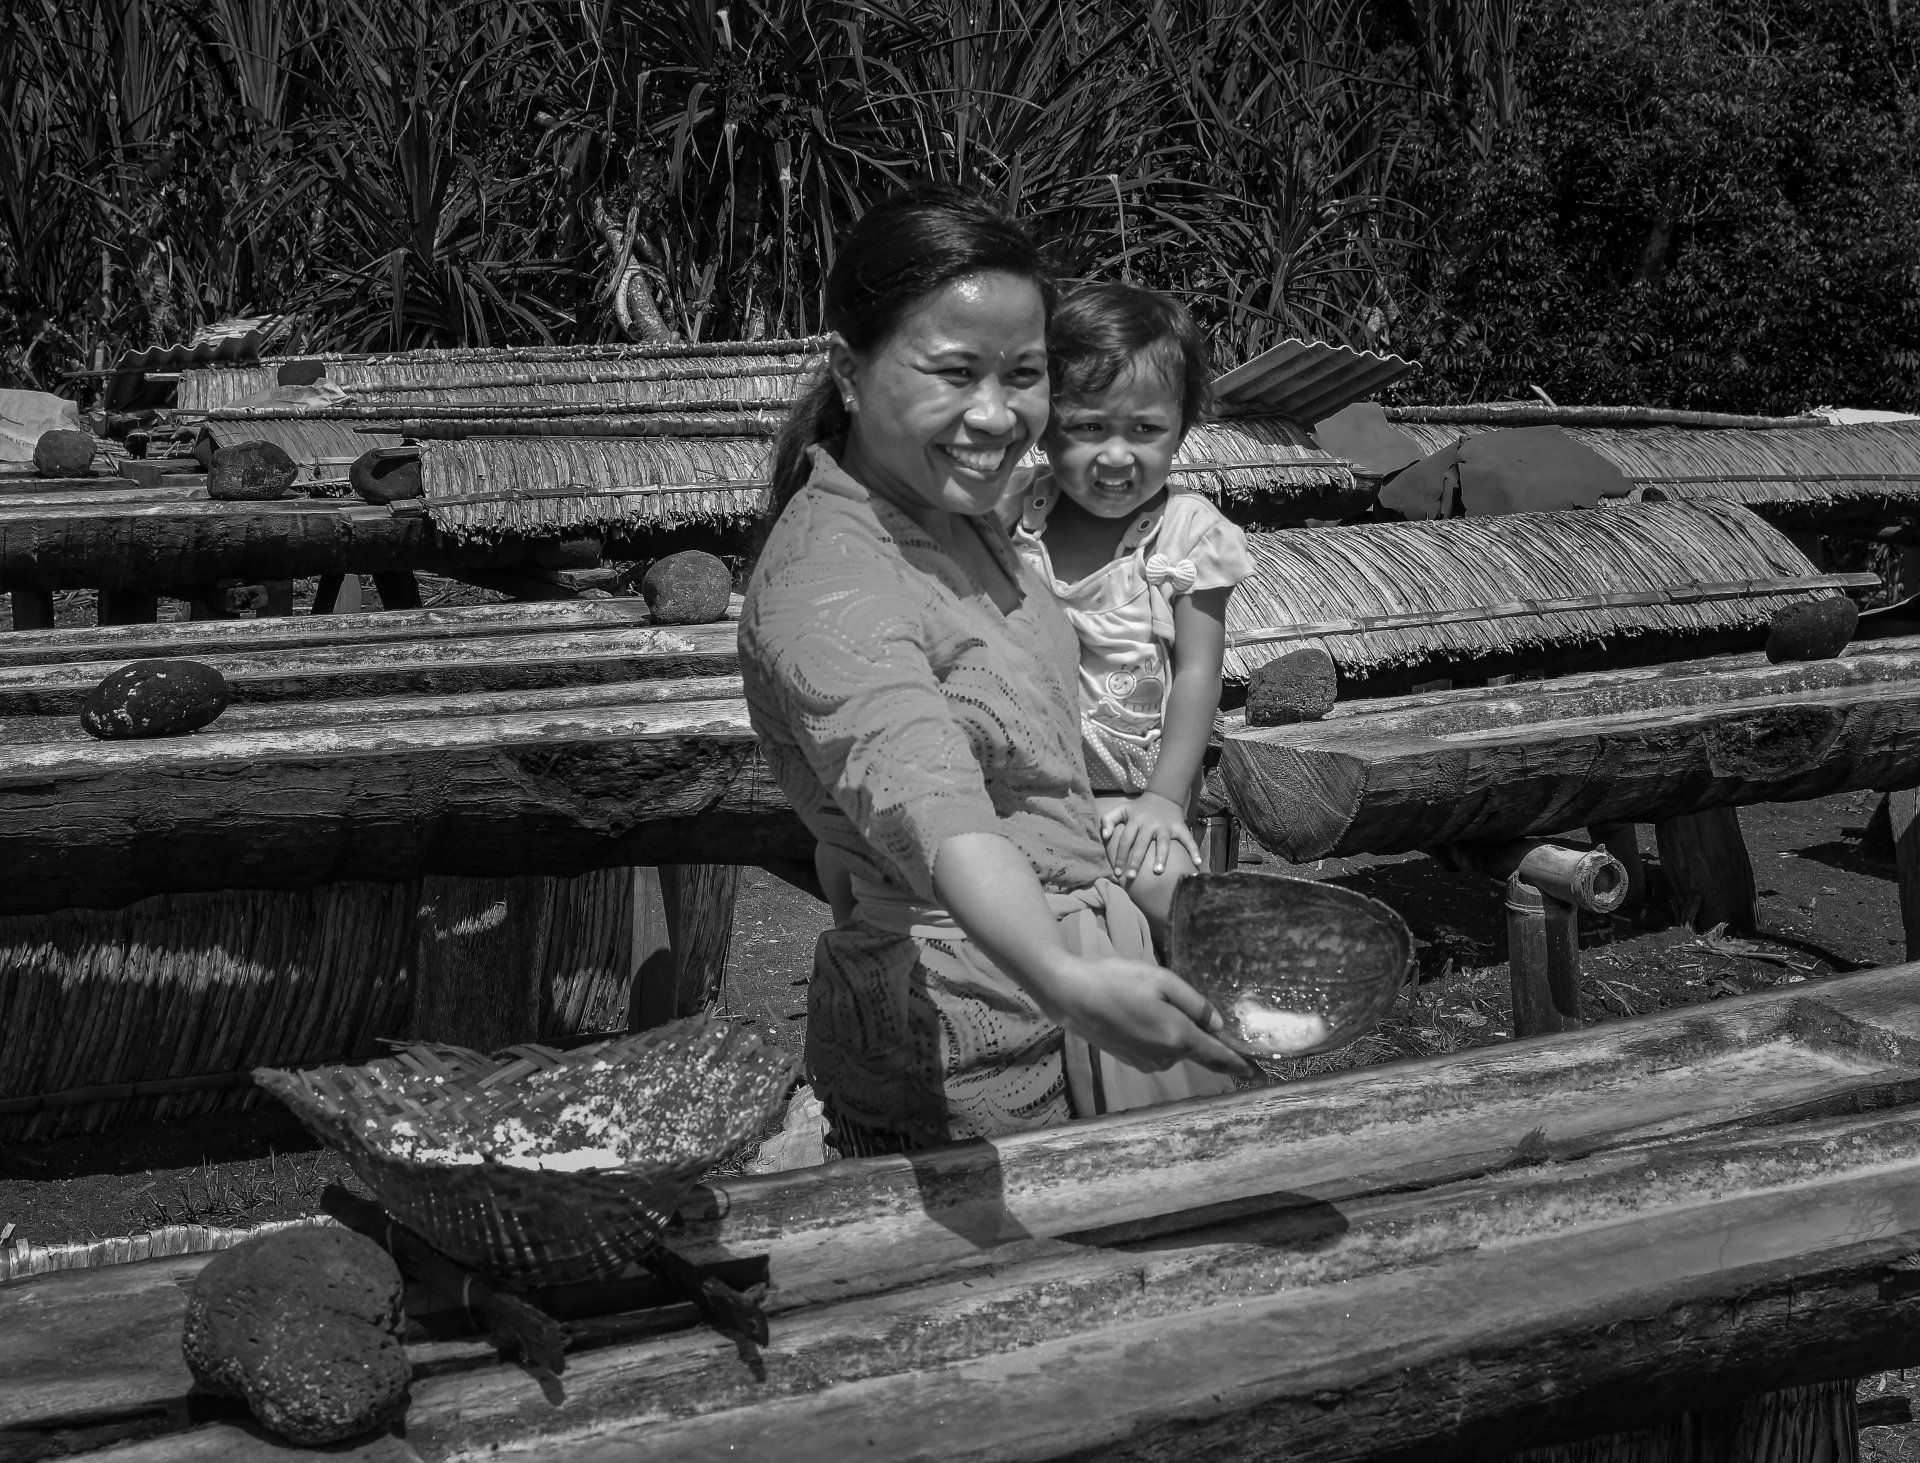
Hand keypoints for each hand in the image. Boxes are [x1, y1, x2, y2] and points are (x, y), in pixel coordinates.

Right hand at [1033, 954, 1252, 1077]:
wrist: (1071, 996)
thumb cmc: (1117, 980)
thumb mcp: (1162, 980)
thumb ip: (1196, 1004)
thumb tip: (1219, 1025)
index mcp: (1178, 1037)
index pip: (1218, 1056)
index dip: (1240, 1064)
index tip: (1258, 1073)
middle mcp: (1166, 1058)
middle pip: (1195, 1048)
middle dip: (1196, 1030)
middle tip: (1172, 999)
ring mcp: (1147, 1063)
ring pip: (1176, 1048)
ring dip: (1173, 1031)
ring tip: (1148, 1002)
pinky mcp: (1132, 1061)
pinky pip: (1159, 1050)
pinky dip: (1158, 1036)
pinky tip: (1138, 1014)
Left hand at [1099, 792, 1201, 881]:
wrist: (1162, 796)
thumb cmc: (1137, 809)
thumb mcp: (1121, 809)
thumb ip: (1107, 820)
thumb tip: (1104, 836)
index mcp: (1135, 820)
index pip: (1125, 841)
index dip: (1120, 857)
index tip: (1117, 873)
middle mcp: (1150, 824)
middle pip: (1141, 844)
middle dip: (1136, 861)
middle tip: (1131, 877)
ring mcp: (1165, 826)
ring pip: (1163, 843)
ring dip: (1161, 857)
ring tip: (1157, 871)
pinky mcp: (1179, 827)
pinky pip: (1187, 839)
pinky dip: (1194, 850)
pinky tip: (1197, 863)